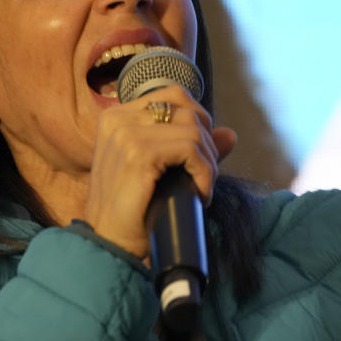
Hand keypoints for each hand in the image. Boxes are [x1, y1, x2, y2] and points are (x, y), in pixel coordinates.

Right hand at [84, 85, 236, 257]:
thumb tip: (230, 134)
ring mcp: (127, 134)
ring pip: (194, 130)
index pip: (174, 96)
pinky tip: (200, 193)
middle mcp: (119, 119)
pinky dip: (204, 172)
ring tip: (202, 187)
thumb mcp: (163, 172)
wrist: (111, 244)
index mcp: (118, 117)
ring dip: (209, 161)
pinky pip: (191, 150)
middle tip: (205, 175)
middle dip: (207, 142)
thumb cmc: (134, 211)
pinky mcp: (139, 154)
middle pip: (187, 109)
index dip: (199, 122)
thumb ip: (192, 148)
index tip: (201, 155)